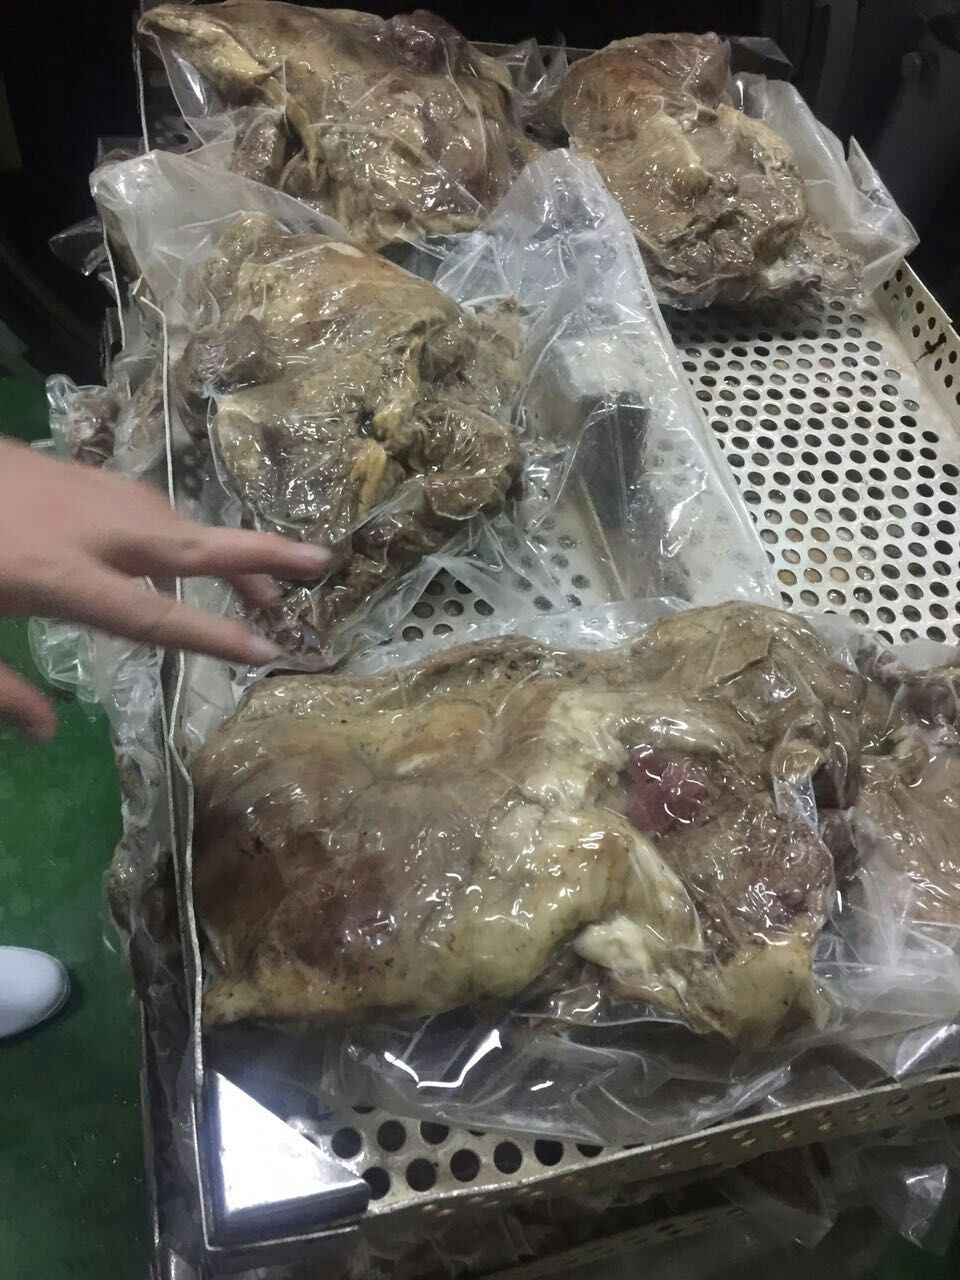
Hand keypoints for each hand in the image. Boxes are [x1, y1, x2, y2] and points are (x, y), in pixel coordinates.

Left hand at [0, 439, 328, 740]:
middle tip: (320, 563)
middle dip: (259, 556)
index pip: (153, 617)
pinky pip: (144, 504)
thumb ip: (0, 689)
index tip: (267, 650)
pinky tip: (184, 550)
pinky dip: (179, 531)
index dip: (213, 635)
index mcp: (56, 577)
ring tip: (264, 583)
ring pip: (171, 519)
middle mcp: (86, 530)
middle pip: (189, 544)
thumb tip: (46, 735)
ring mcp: (82, 493)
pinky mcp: (73, 472)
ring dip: (223, 548)